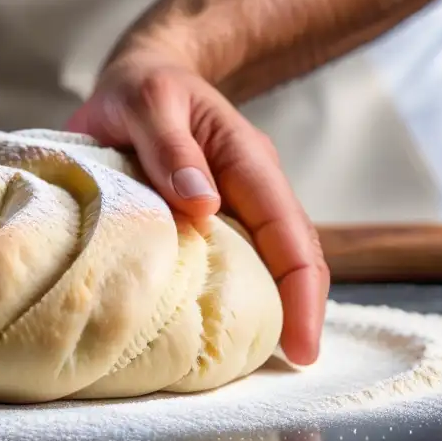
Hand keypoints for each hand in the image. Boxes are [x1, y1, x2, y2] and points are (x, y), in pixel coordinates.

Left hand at [66, 50, 328, 364]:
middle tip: (287, 366)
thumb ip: (171, 149)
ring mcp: (232, 202)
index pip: (291, 232)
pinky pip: (228, 258)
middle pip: (291, 255)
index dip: (302, 291)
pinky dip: (228, 292)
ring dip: (267, 306)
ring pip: (264, 261)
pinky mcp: (206, 214)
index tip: (300, 345)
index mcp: (248, 160)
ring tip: (251, 359)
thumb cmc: (143, 87)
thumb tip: (203, 207)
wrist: (139, 74)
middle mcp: (250, 185)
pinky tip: (212, 326)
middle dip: (298, 310)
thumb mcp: (149, 103)